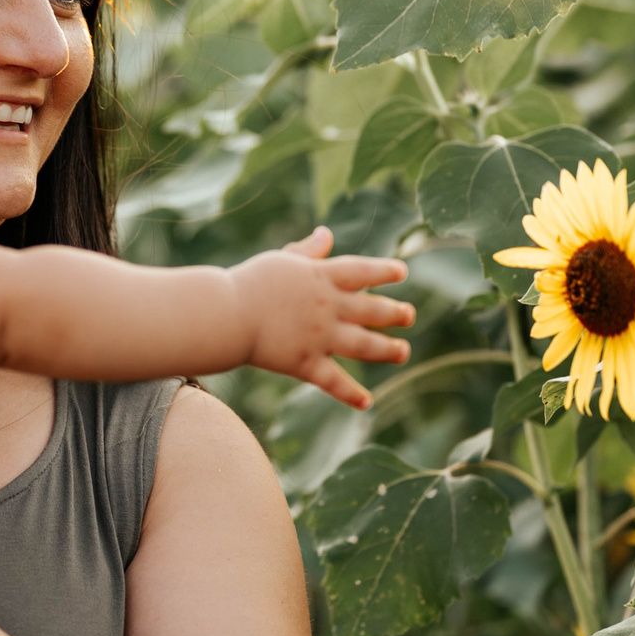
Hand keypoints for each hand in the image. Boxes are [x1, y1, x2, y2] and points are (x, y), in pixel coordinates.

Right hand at [225, 227, 413, 408]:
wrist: (225, 314)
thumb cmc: (248, 283)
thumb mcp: (281, 260)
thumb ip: (308, 251)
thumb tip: (327, 234)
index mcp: (321, 277)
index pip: (362, 271)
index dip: (384, 271)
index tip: (401, 273)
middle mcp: (327, 306)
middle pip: (371, 310)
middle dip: (394, 313)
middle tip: (408, 315)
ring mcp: (319, 336)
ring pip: (364, 345)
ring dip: (387, 350)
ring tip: (403, 352)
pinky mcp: (305, 363)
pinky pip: (334, 381)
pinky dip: (351, 393)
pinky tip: (367, 402)